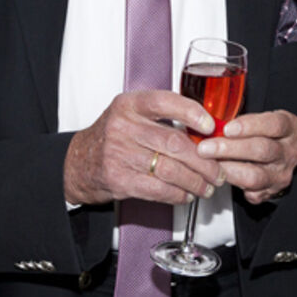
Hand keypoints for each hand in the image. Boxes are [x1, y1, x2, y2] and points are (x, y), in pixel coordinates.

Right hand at [64, 90, 221, 205]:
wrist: (79, 162)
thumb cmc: (112, 137)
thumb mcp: (130, 114)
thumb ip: (161, 117)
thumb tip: (204, 130)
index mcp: (129, 104)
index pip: (164, 102)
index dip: (191, 112)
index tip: (210, 126)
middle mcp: (123, 126)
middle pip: (173, 142)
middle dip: (203, 160)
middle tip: (217, 170)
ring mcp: (119, 154)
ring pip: (169, 169)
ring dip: (195, 181)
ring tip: (207, 187)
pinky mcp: (119, 179)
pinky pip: (157, 189)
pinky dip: (177, 194)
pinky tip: (186, 195)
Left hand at [198, 109, 296, 203]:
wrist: (276, 160)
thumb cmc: (263, 135)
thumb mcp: (258, 120)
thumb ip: (239, 121)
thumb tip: (208, 122)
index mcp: (290, 128)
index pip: (275, 125)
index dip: (250, 125)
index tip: (227, 128)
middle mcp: (289, 152)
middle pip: (262, 150)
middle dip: (230, 149)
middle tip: (205, 148)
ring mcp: (281, 174)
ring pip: (255, 176)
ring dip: (227, 169)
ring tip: (208, 164)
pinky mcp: (271, 192)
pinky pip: (251, 192)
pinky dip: (232, 185)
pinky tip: (219, 177)